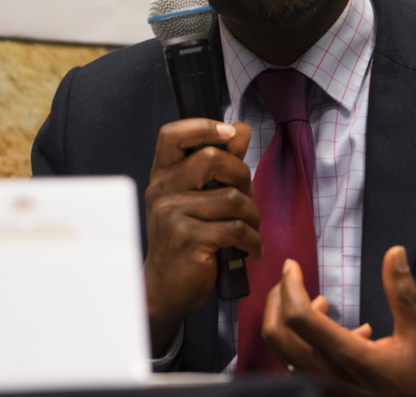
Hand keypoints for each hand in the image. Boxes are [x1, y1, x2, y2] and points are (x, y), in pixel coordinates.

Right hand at [143, 119, 258, 355]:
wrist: (166, 288)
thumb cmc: (186, 240)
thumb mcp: (199, 198)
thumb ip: (221, 162)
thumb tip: (239, 129)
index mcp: (163, 175)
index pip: (172, 135)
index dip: (203, 126)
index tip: (228, 135)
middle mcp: (162, 190)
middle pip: (214, 159)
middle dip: (243, 177)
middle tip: (246, 199)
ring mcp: (172, 215)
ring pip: (232, 198)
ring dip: (253, 216)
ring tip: (250, 230)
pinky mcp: (188, 239)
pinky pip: (236, 229)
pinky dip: (253, 240)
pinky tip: (250, 249)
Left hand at [262, 246, 415, 396]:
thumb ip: (403, 294)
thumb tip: (394, 254)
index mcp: (347, 357)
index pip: (299, 317)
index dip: (290, 286)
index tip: (292, 266)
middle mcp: (325, 374)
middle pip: (277, 334)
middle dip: (277, 299)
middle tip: (291, 279)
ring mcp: (321, 387)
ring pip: (283, 351)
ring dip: (288, 321)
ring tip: (320, 303)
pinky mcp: (324, 393)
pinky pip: (298, 365)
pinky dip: (303, 341)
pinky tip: (341, 332)